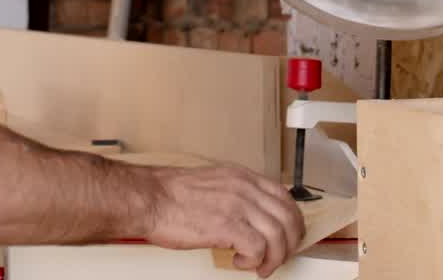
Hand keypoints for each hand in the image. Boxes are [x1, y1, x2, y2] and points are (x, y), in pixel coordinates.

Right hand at [142, 165, 304, 277]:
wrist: (150, 198)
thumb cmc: (171, 194)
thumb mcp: (214, 182)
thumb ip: (236, 193)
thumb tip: (250, 214)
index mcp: (242, 177)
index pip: (284, 196)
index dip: (292, 220)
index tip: (288, 234)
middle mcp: (244, 188)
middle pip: (288, 217)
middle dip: (289, 242)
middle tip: (279, 256)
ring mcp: (237, 206)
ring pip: (278, 235)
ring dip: (274, 257)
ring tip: (260, 265)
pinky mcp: (227, 226)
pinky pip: (259, 248)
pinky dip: (255, 260)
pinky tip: (241, 261)